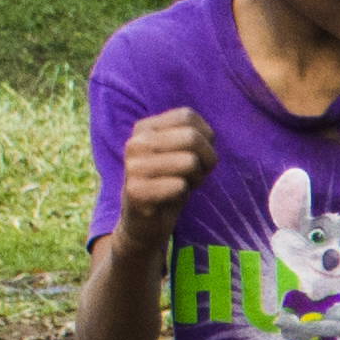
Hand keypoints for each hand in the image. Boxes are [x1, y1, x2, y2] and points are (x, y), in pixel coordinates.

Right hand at [112, 105, 210, 227]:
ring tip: (182, 186)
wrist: (143, 223)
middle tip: (196, 175)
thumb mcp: (180, 153)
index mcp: (144, 128)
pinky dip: (184, 195)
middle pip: (192, 137)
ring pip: (190, 162)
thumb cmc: (168, 183)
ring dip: (196, 178)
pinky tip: (171, 200)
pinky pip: (180, 186)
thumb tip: (207, 136)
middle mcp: (135, 143)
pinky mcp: (135, 192)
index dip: (205, 138)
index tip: (198, 155)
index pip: (187, 116)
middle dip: (206, 159)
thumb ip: (193, 136)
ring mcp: (132, 167)